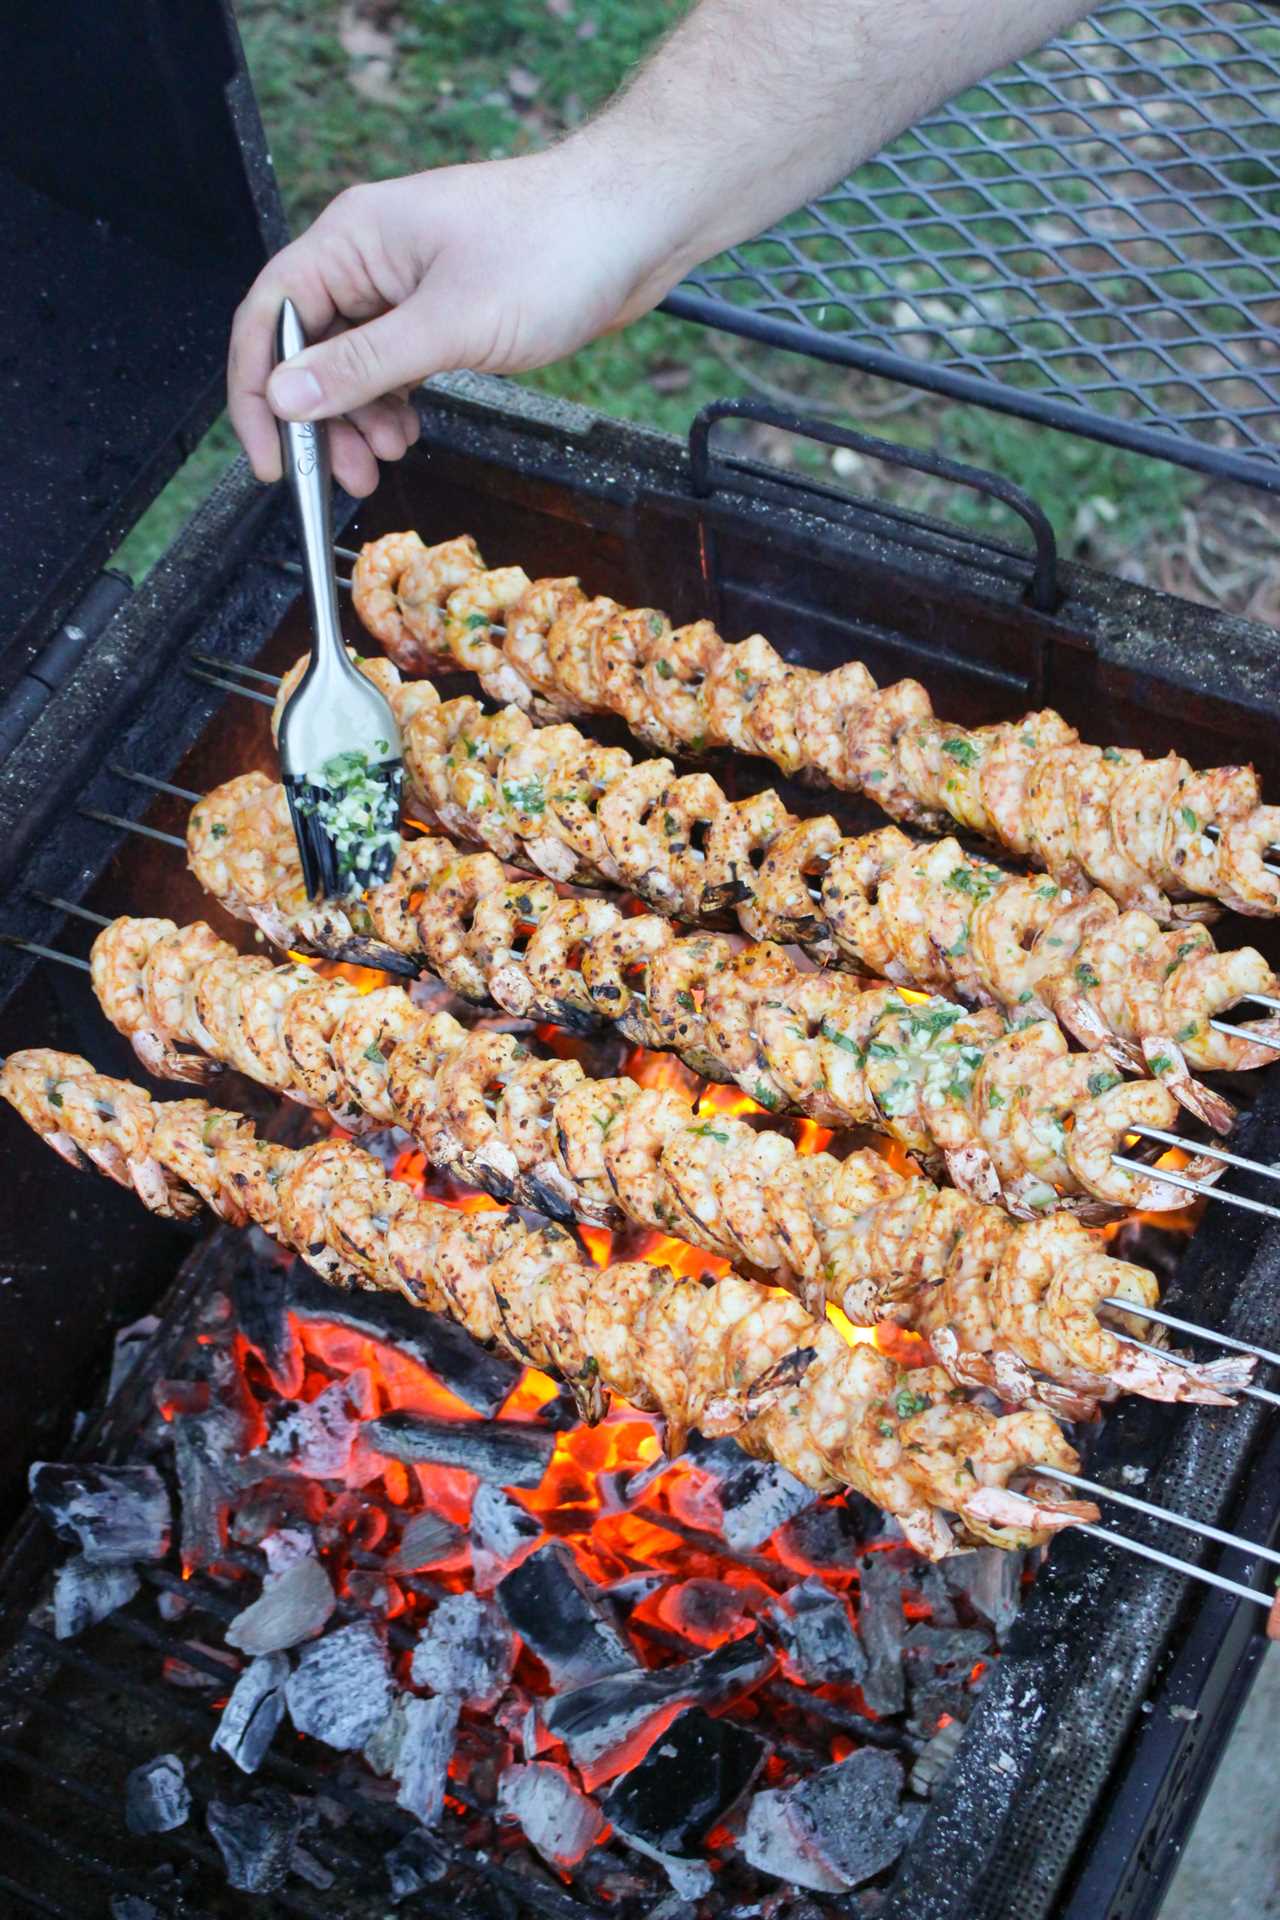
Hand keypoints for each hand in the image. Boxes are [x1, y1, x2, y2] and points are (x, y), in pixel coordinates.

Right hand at [228, 143, 677, 496]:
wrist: (633, 227)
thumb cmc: (553, 249)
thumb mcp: (449, 324)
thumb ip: (363, 366)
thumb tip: (287, 398)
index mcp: (352, 239)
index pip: (270, 316)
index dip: (258, 390)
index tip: (273, 458)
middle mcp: (370, 257)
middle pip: (307, 346)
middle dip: (318, 417)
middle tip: (340, 477)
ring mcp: (407, 283)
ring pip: (353, 362)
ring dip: (358, 418)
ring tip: (383, 460)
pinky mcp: (443, 307)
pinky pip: (393, 363)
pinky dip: (393, 402)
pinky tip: (408, 432)